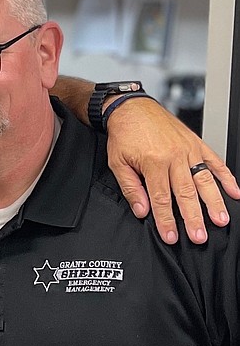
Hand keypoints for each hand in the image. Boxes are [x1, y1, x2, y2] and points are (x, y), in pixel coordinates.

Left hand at [105, 98, 238, 244]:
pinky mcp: (197, 143)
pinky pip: (215, 162)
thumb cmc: (125, 134)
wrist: (131, 108)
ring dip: (214, 202)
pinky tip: (234, 192)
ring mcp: (189, 149)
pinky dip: (226, 177)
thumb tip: (142, 210)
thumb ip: (131, 188)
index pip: (161, 199)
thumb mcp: (118, 163)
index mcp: (153, 162)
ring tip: (221, 219)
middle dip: (194, 218)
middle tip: (200, 236)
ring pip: (204, 180)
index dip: (167, 220)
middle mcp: (174, 156)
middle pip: (186, 193)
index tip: (171, 236)